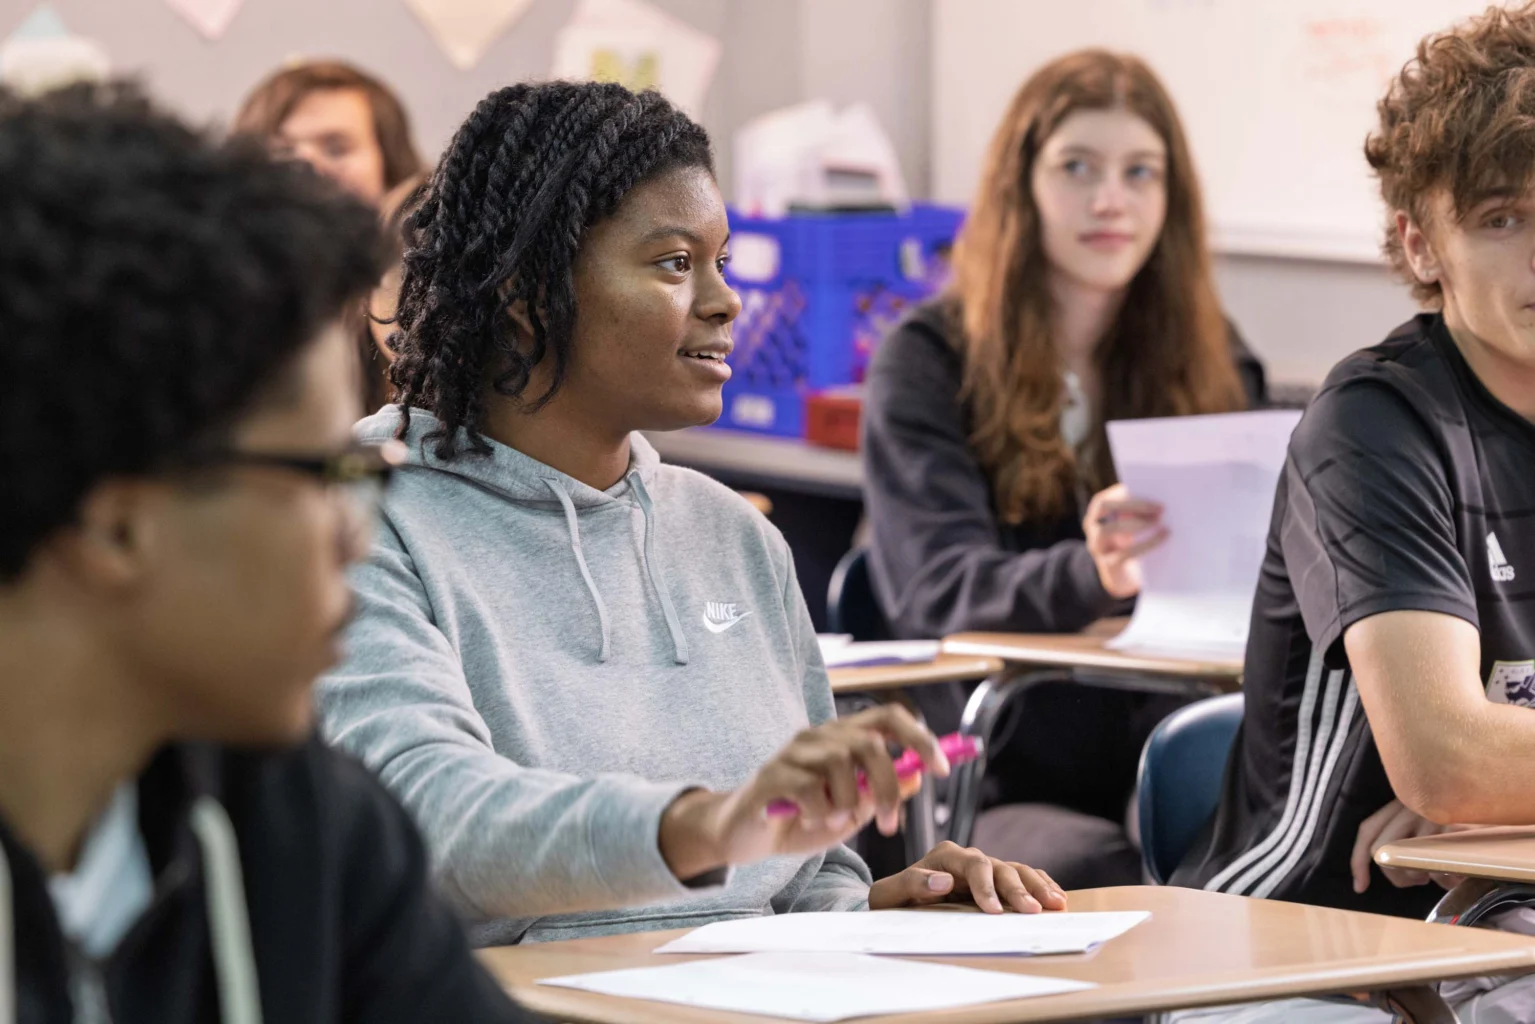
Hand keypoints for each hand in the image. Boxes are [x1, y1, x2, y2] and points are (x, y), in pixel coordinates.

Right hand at [659, 705, 947, 879]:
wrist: (745, 836)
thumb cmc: (799, 820)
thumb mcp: (849, 813)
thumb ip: (879, 795)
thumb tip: (917, 777)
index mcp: (842, 738)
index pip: (888, 718)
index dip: (919, 739)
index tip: (942, 769)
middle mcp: (819, 736)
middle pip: (869, 743)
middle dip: (887, 787)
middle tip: (889, 825)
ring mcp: (793, 752)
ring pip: (841, 765)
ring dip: (847, 804)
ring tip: (834, 822)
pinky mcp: (771, 775)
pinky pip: (810, 788)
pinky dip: (819, 812)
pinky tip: (809, 819)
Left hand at [868, 841, 1067, 913]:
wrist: (895, 902)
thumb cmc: (892, 899)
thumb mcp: (889, 894)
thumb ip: (912, 884)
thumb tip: (943, 881)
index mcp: (946, 855)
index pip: (974, 864)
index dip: (986, 886)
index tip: (993, 910)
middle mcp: (968, 858)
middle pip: (1000, 867)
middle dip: (1018, 890)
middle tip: (1033, 911)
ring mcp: (984, 868)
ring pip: (1016, 871)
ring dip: (1036, 887)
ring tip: (1056, 903)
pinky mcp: (994, 881)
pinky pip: (1021, 877)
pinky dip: (1039, 885)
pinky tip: (1056, 897)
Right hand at [1082, 484, 1165, 599]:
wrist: (1126, 576)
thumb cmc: (1132, 541)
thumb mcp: (1132, 523)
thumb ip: (1138, 510)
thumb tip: (1157, 499)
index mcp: (1097, 513)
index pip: (1103, 498)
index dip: (1122, 492)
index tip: (1147, 488)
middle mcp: (1092, 528)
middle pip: (1103, 507)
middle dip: (1131, 504)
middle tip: (1159, 506)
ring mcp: (1097, 547)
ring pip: (1107, 530)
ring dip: (1134, 523)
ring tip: (1158, 521)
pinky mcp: (1108, 565)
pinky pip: (1124, 553)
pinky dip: (1146, 543)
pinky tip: (1163, 536)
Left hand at [1350, 799, 1469, 892]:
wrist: (1490, 801)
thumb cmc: (1455, 821)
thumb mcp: (1424, 824)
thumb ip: (1402, 841)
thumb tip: (1387, 868)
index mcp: (1399, 803)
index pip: (1367, 830)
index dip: (1358, 861)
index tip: (1359, 887)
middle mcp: (1410, 805)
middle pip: (1381, 851)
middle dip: (1395, 876)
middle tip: (1419, 879)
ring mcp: (1430, 816)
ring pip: (1408, 861)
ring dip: (1424, 877)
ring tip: (1443, 874)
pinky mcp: (1452, 827)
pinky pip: (1438, 865)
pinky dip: (1446, 879)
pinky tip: (1456, 875)